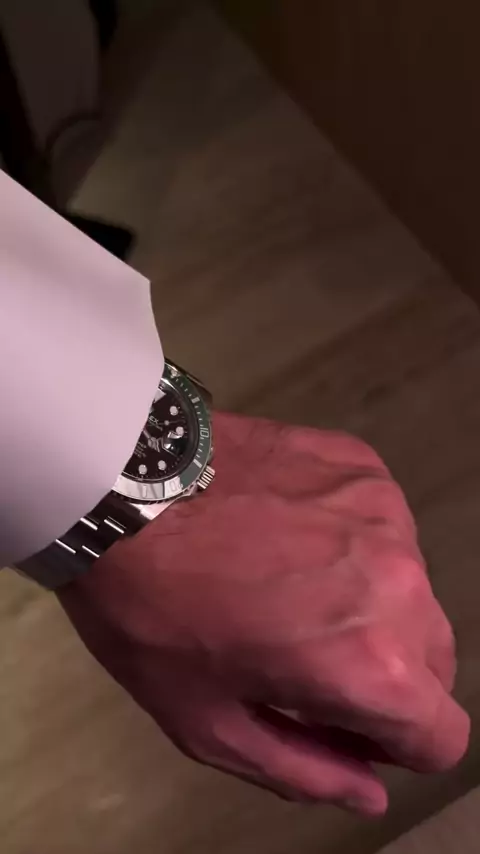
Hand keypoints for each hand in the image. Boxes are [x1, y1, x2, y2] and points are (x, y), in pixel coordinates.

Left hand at [58, 412, 469, 815]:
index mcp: (369, 663)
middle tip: (307, 657)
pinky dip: (351, 540)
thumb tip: (371, 792)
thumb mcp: (207, 721)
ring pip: (410, 588)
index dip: (392, 744)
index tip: (338, 720)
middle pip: (434, 661)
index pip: (442, 735)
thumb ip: (303, 769)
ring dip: (369, 602)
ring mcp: (386, 513)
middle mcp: (400, 584)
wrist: (117, 484)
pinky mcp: (363, 464)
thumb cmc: (150, 612)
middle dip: (386, 677)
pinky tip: (288, 529)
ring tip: (289, 583)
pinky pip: (383, 524)